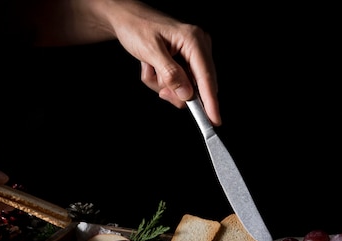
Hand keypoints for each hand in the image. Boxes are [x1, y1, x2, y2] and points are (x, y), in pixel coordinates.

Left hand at [27, 0, 220, 125]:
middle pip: (196, 85)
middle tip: (159, 87)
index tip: (214, 120)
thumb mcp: (151, 52)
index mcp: (193, 40)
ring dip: (163, 85)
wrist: (126, 19)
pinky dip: (162, 81)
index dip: (211, 102)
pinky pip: (177, 82)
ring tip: (150, 68)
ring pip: (184, 87)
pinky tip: (152, 67)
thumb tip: (186, 94)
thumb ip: (170, 74)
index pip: (206, 77)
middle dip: (174, 90)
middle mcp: (198, 46)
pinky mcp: (185, 60)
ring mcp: (192, 54)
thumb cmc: (137, 27)